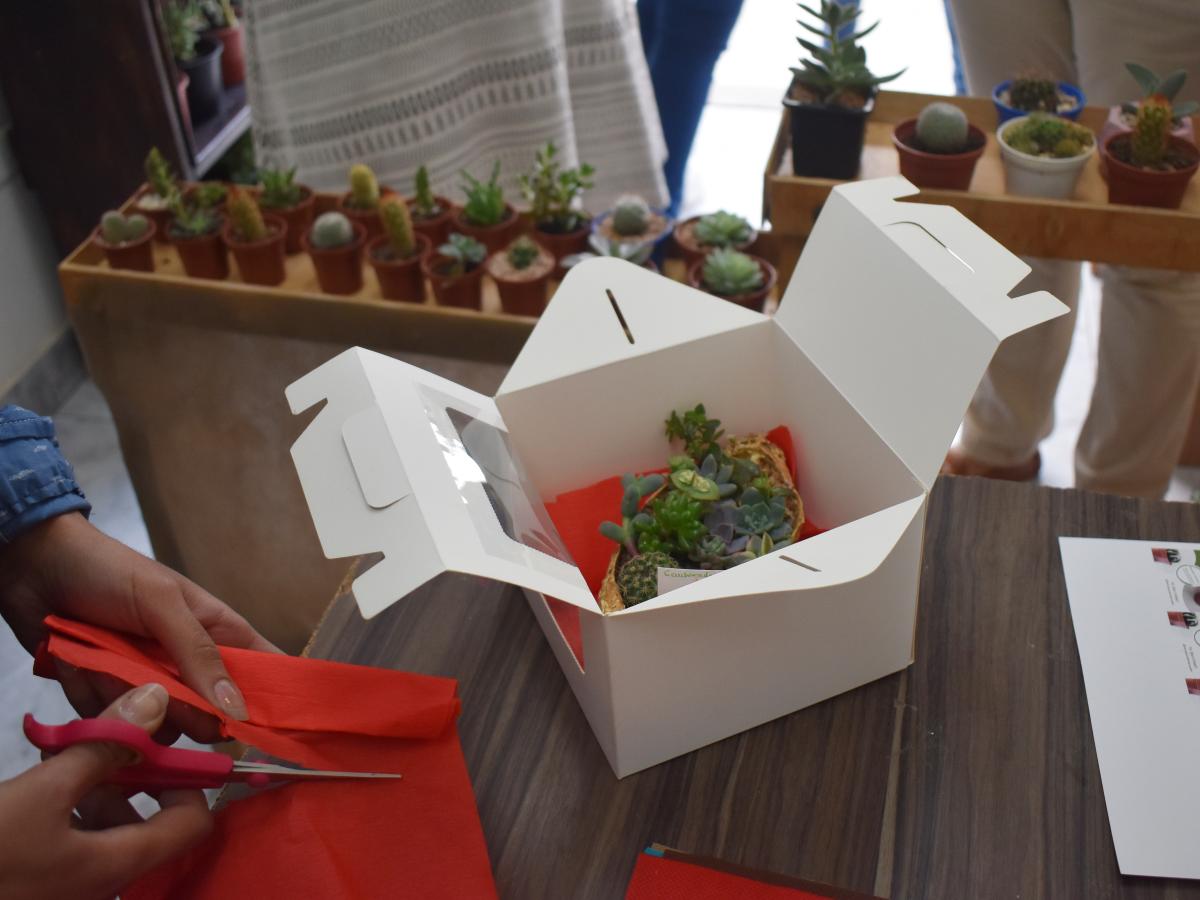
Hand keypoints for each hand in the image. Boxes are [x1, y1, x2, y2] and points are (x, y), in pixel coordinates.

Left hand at [0, 512, 279, 741]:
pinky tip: (76, 668)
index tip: (272, 733)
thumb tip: (237, 709)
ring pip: (157, 726)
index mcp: (217, 632)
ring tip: (98, 661)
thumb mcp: (160, 603)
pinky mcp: (108, 695)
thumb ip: (198, 654)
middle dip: (177, 708)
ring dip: (124, 701)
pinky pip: (112, 725)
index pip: (264, 671)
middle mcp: (187, 664)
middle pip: (208, 714)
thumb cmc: (108, 571)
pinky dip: (90, 702)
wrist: (33, 566)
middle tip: (150, 682)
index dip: (274, 702)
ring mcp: (147, 682)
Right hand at [0, 682, 211, 899]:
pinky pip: (73, 843)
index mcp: (115, 868)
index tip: (164, 741)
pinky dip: (67, 807)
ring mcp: (68, 891)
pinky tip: (40, 777)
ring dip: (95, 787)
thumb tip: (155, 700)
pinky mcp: (39, 886)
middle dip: (132, 776)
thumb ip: (104, 746)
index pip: (192, 824)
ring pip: (106, 831)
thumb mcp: (39, 792)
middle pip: (148, 825)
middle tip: (106, 736)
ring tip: (65, 749)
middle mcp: (101, 887)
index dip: (189, 778)